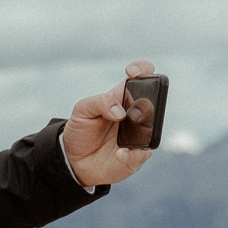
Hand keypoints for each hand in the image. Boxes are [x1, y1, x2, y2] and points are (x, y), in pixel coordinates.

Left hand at [62, 59, 158, 186]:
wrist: (75, 159)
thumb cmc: (82, 129)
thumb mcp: (82, 110)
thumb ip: (99, 102)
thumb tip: (120, 112)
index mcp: (123, 97)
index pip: (141, 77)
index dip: (142, 69)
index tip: (132, 72)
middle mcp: (136, 113)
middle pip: (153, 101)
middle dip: (145, 102)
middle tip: (130, 110)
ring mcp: (139, 134)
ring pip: (152, 127)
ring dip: (141, 127)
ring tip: (125, 132)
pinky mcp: (137, 154)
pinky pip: (142, 153)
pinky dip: (132, 153)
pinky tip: (120, 153)